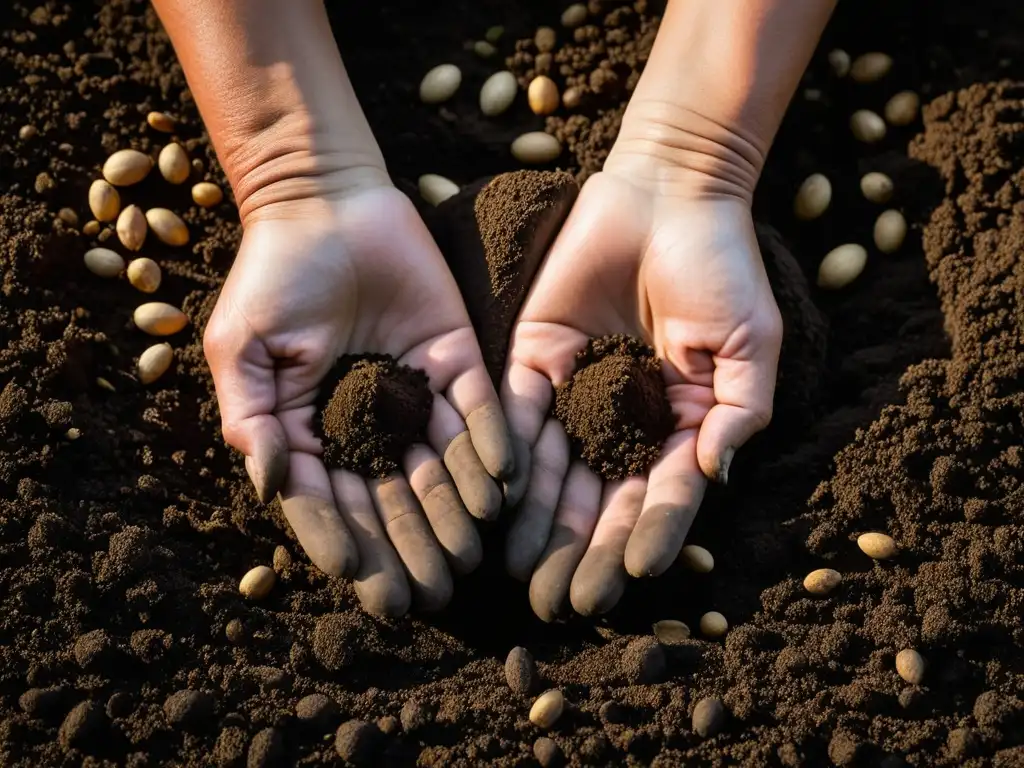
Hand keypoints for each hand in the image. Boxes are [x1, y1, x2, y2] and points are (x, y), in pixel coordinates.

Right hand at [204, 176, 513, 616]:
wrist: (326, 201)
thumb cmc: (274, 274)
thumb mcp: (242, 347)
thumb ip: (251, 415)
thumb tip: (271, 483)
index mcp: (316, 428)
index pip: (333, 499)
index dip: (344, 540)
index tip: (361, 580)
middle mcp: (371, 422)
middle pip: (392, 496)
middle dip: (408, 545)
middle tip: (429, 593)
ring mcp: (418, 393)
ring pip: (440, 464)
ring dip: (454, 510)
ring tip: (469, 554)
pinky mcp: (458, 359)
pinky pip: (479, 409)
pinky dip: (491, 445)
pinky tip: (502, 483)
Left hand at [502, 161, 781, 621]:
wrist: (668, 193)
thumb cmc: (721, 266)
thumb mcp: (750, 343)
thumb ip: (737, 412)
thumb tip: (714, 476)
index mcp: (678, 423)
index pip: (662, 494)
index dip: (649, 536)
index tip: (633, 578)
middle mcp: (624, 420)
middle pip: (601, 496)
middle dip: (584, 549)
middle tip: (564, 600)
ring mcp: (577, 393)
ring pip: (554, 471)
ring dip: (540, 523)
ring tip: (523, 572)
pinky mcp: (533, 360)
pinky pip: (518, 417)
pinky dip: (508, 460)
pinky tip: (496, 502)